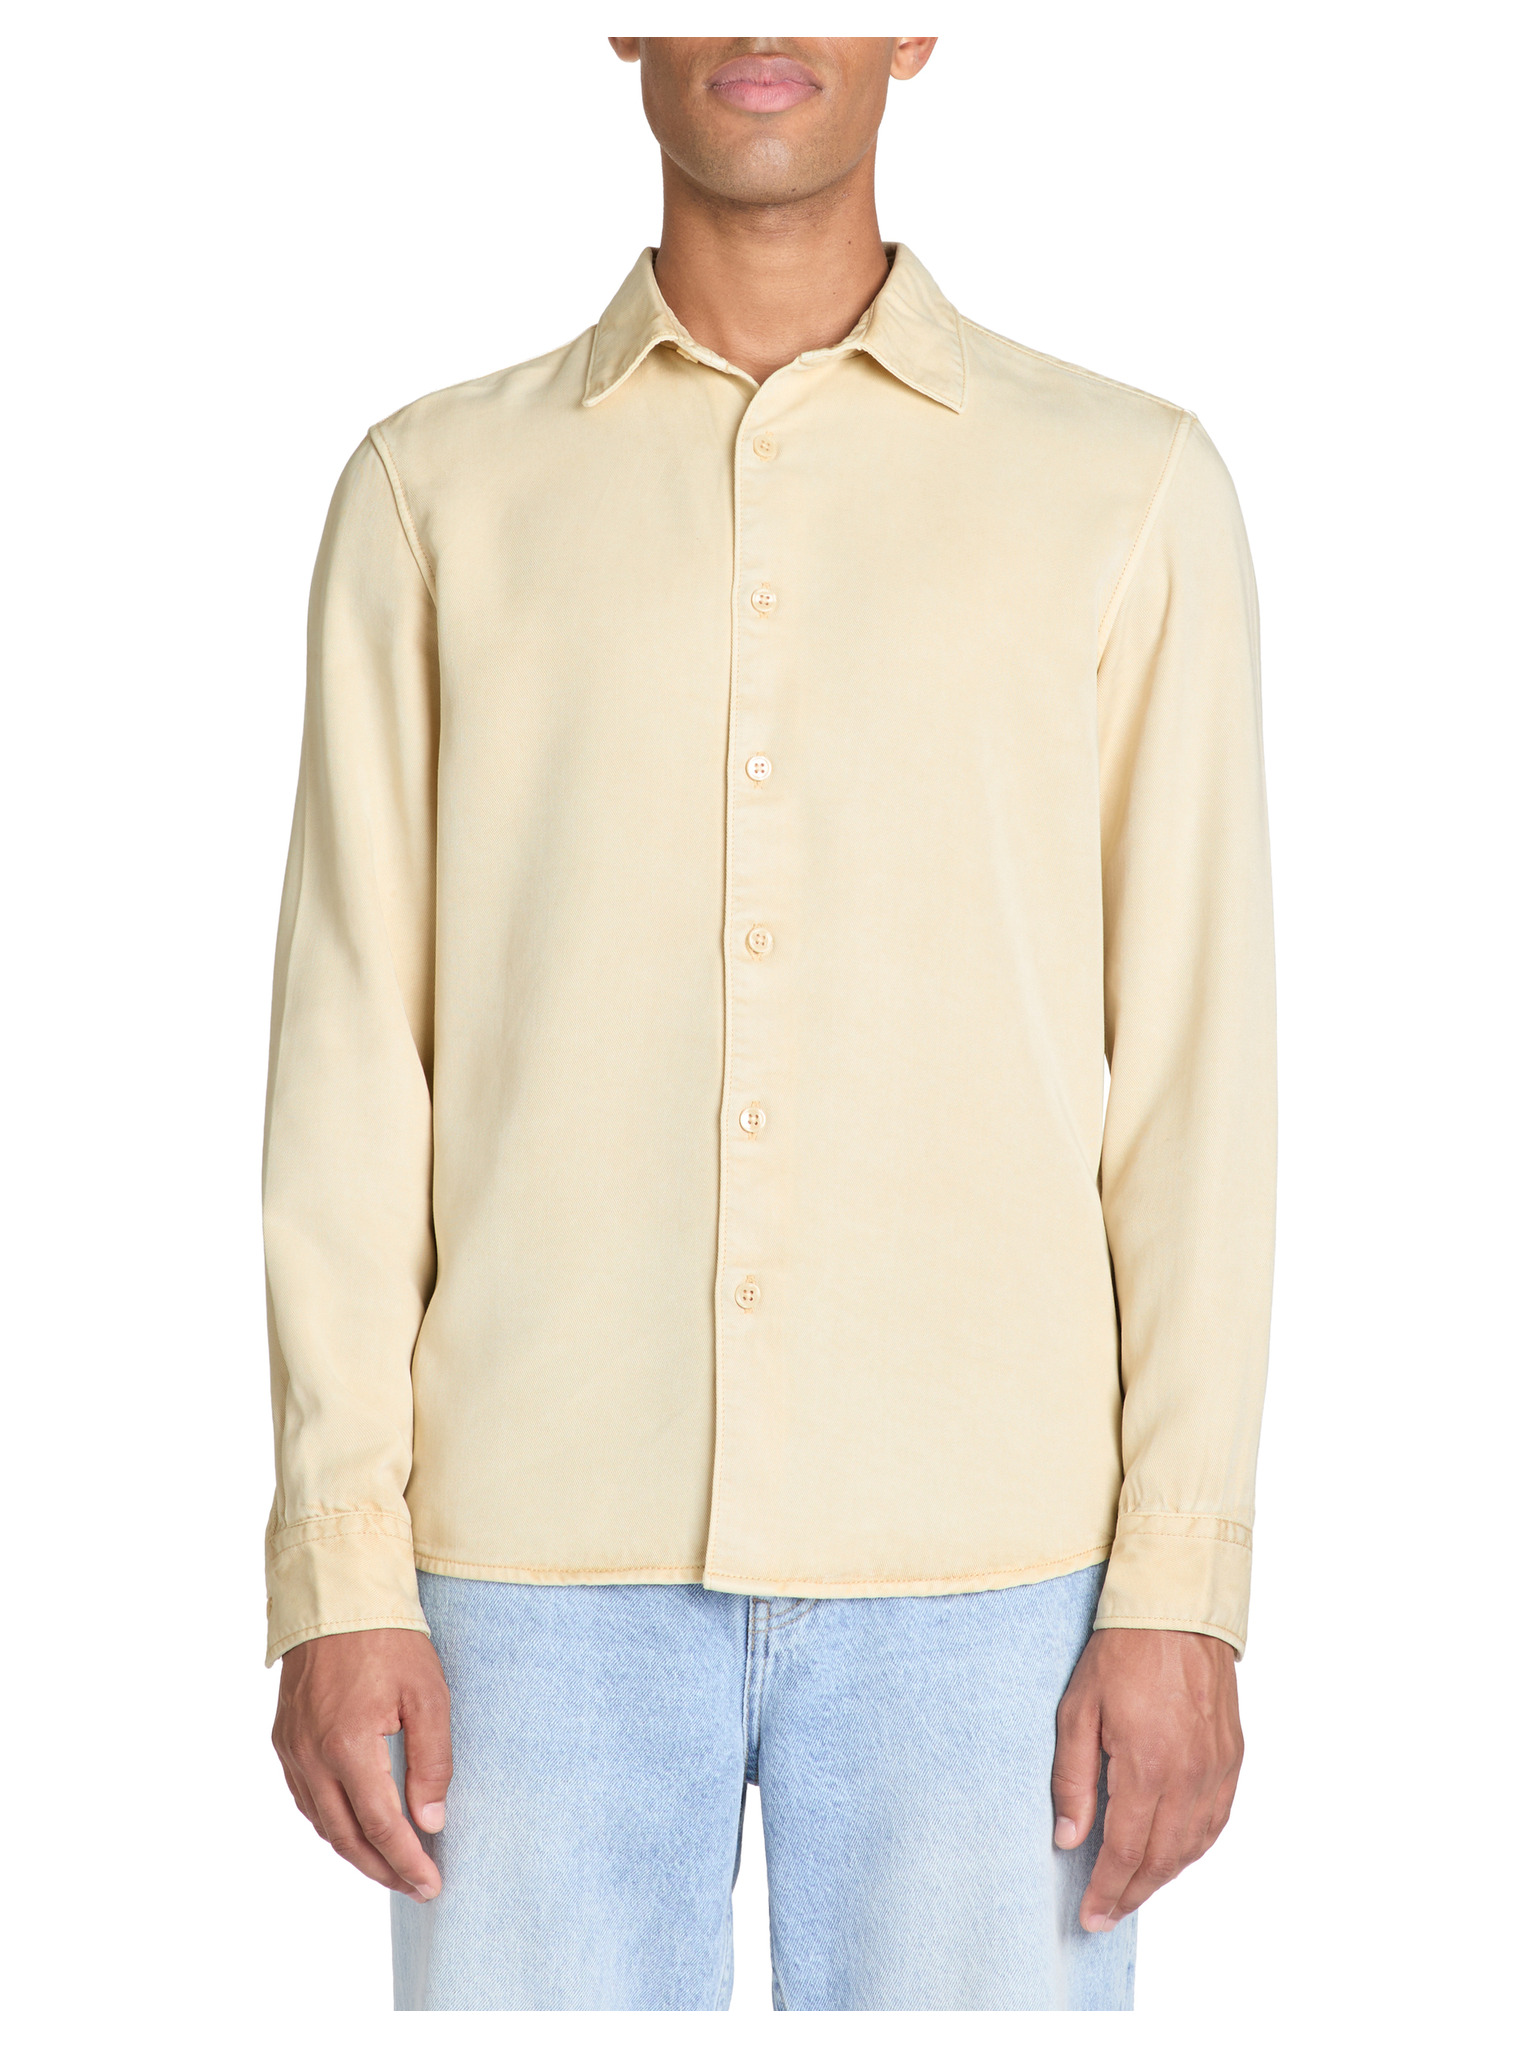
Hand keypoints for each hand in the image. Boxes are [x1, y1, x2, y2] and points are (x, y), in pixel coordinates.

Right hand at [274, 1628, 451, 1900]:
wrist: (338, 1595)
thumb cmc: (390, 1639)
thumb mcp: (429, 1695)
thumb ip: (432, 1762)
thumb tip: (431, 1821)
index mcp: (348, 1746)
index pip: (382, 1826)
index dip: (408, 1861)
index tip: (432, 1885)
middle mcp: (311, 1755)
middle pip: (346, 1836)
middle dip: (382, 1869)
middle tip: (415, 1887)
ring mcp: (292, 1748)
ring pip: (321, 1822)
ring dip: (355, 1850)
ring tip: (390, 1865)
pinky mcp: (284, 1737)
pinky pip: (305, 1797)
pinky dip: (331, 1821)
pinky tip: (354, 1825)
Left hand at [1051, 1627, 1241, 1931]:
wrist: (1177, 1610)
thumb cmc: (1122, 1653)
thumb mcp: (1078, 1709)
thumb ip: (1073, 1779)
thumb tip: (1068, 1839)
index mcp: (1147, 1767)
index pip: (1126, 1851)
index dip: (1106, 1890)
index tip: (1089, 1917)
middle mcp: (1189, 1777)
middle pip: (1162, 1859)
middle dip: (1132, 1894)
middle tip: (1106, 1915)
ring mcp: (1216, 1769)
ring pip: (1193, 1846)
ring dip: (1164, 1876)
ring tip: (1134, 1891)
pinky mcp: (1232, 1757)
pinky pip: (1216, 1820)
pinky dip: (1194, 1847)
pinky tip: (1174, 1854)